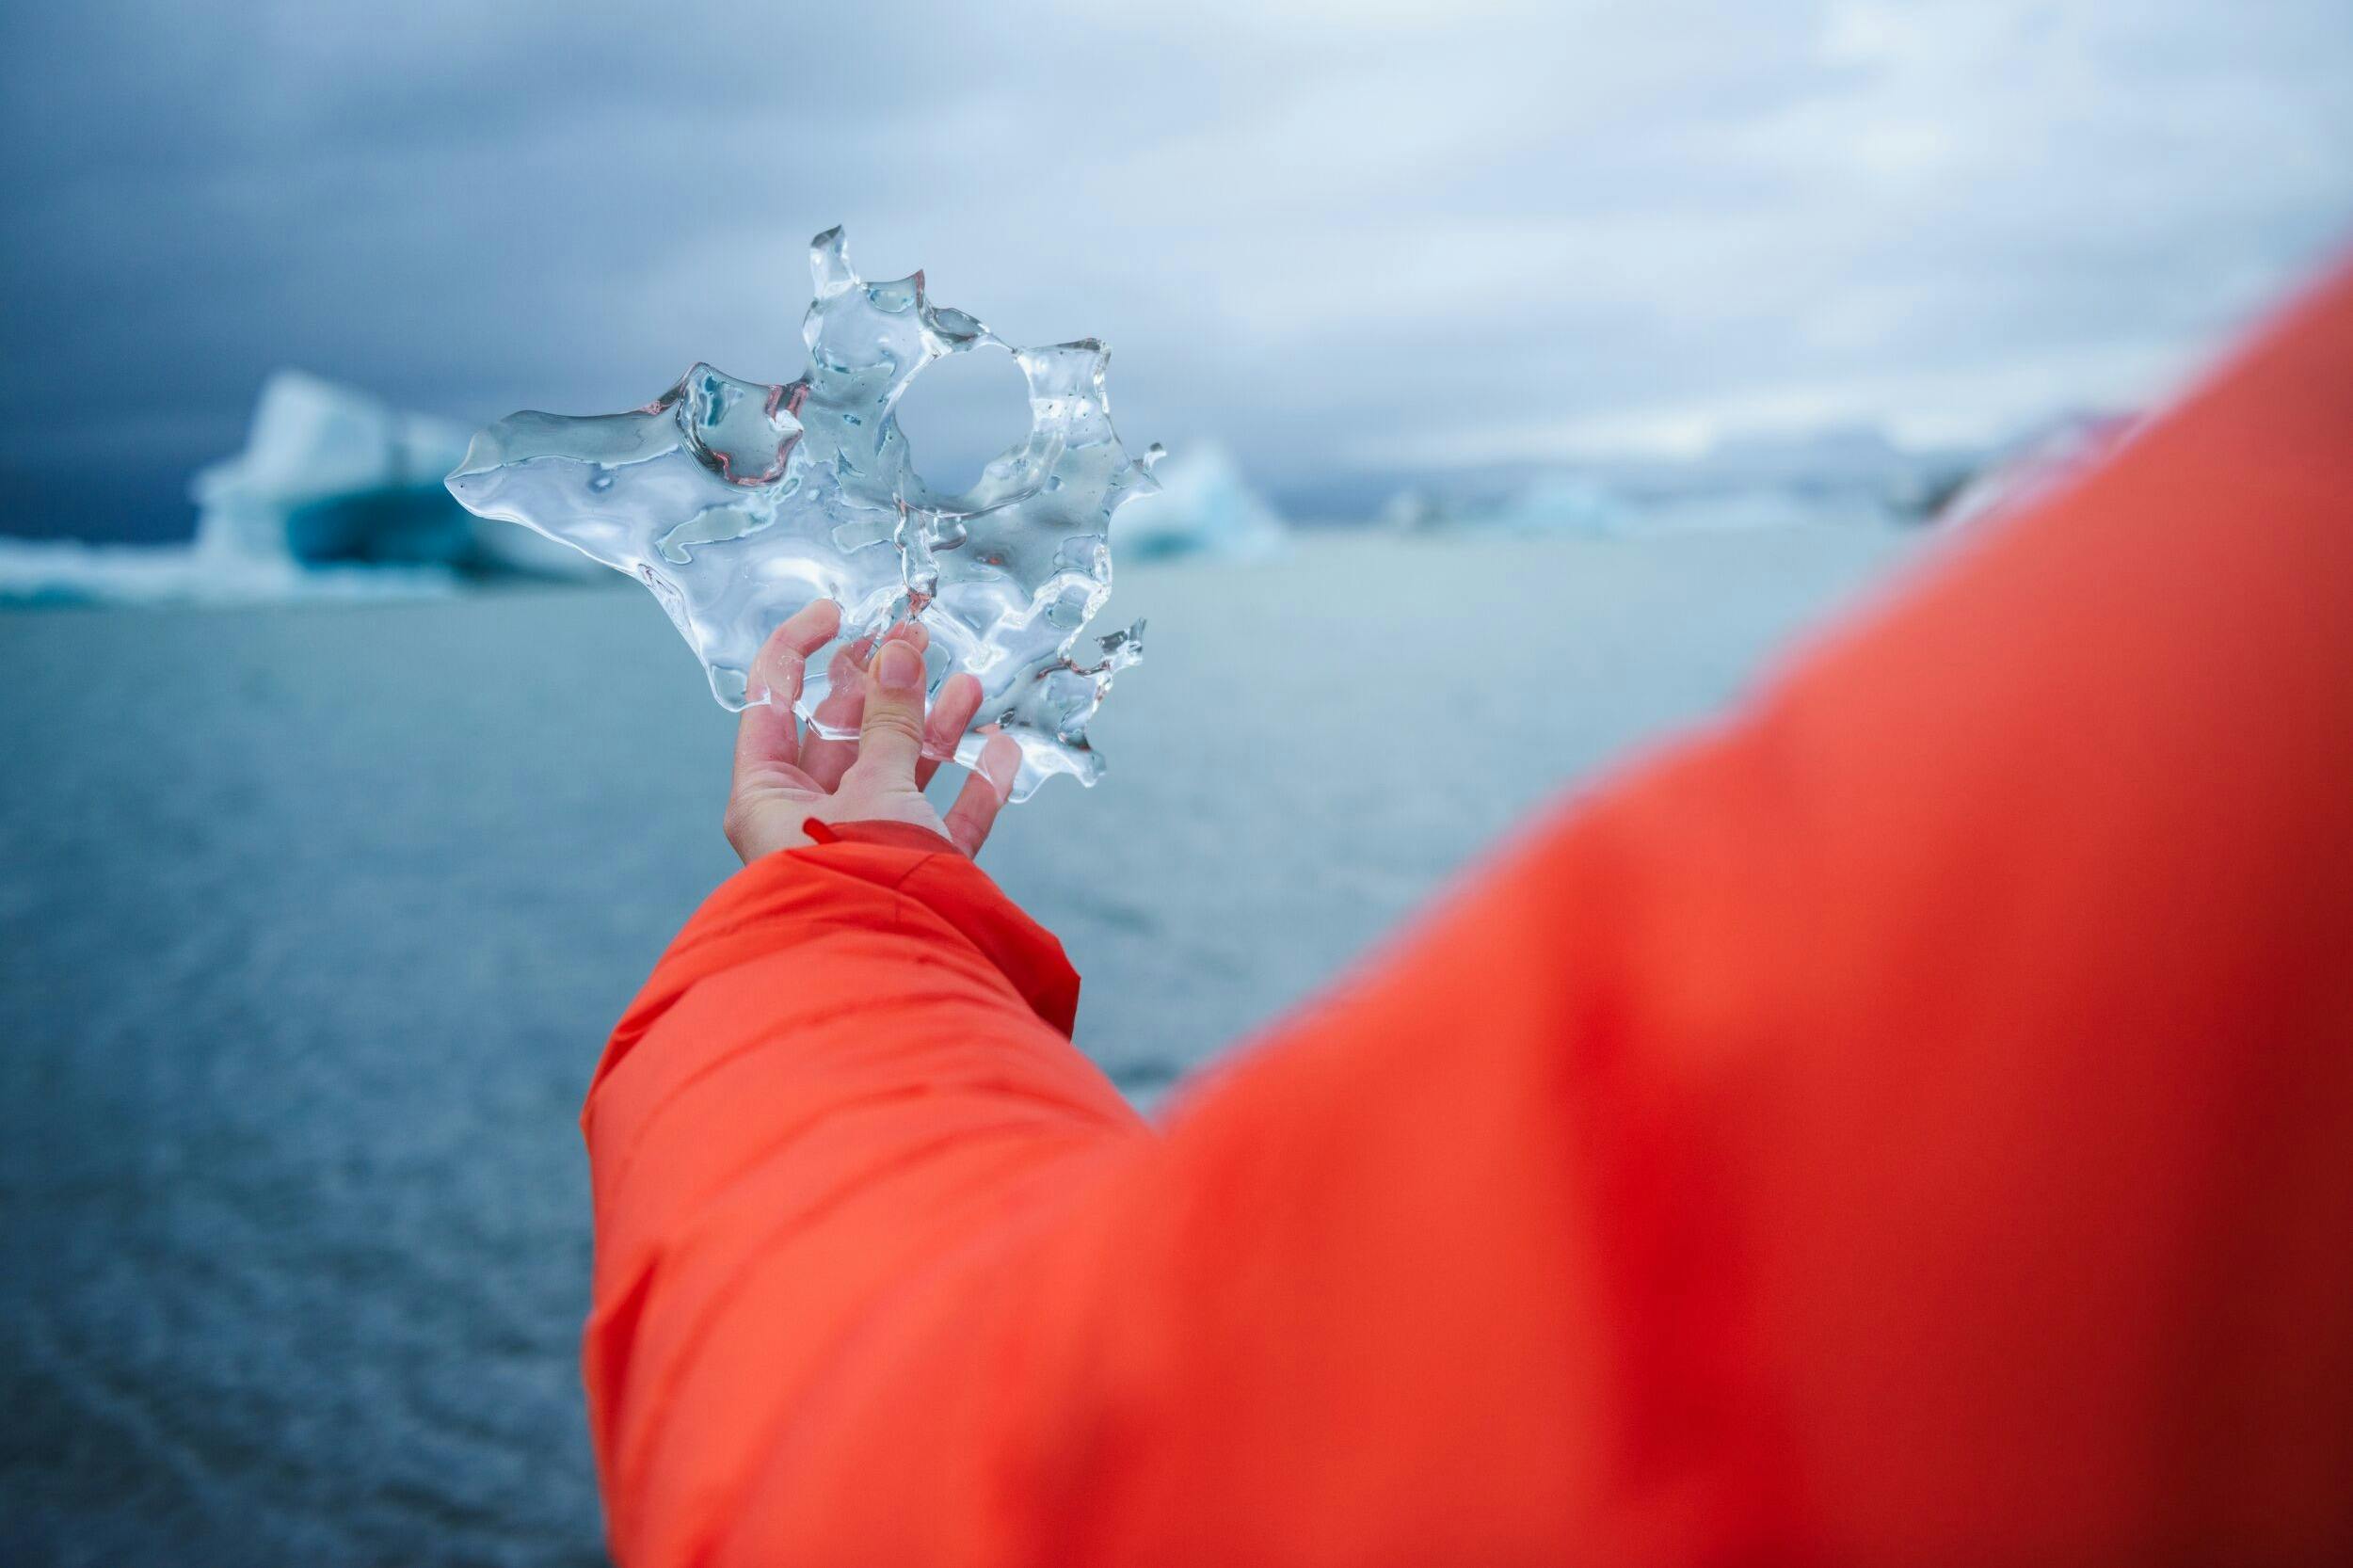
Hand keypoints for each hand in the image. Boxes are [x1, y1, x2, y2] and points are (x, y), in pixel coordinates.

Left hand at [724, 599, 1021, 863]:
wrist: (896, 980)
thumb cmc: (863, 879)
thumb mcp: (877, 784)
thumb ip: (892, 717)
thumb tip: (899, 649)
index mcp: (767, 796)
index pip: (772, 701)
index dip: (801, 646)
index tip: (841, 610)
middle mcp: (807, 821)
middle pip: (843, 733)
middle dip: (884, 685)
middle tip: (917, 637)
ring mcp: (862, 848)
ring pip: (898, 772)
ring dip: (933, 728)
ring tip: (970, 685)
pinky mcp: (911, 875)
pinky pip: (940, 821)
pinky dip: (971, 788)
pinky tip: (1003, 751)